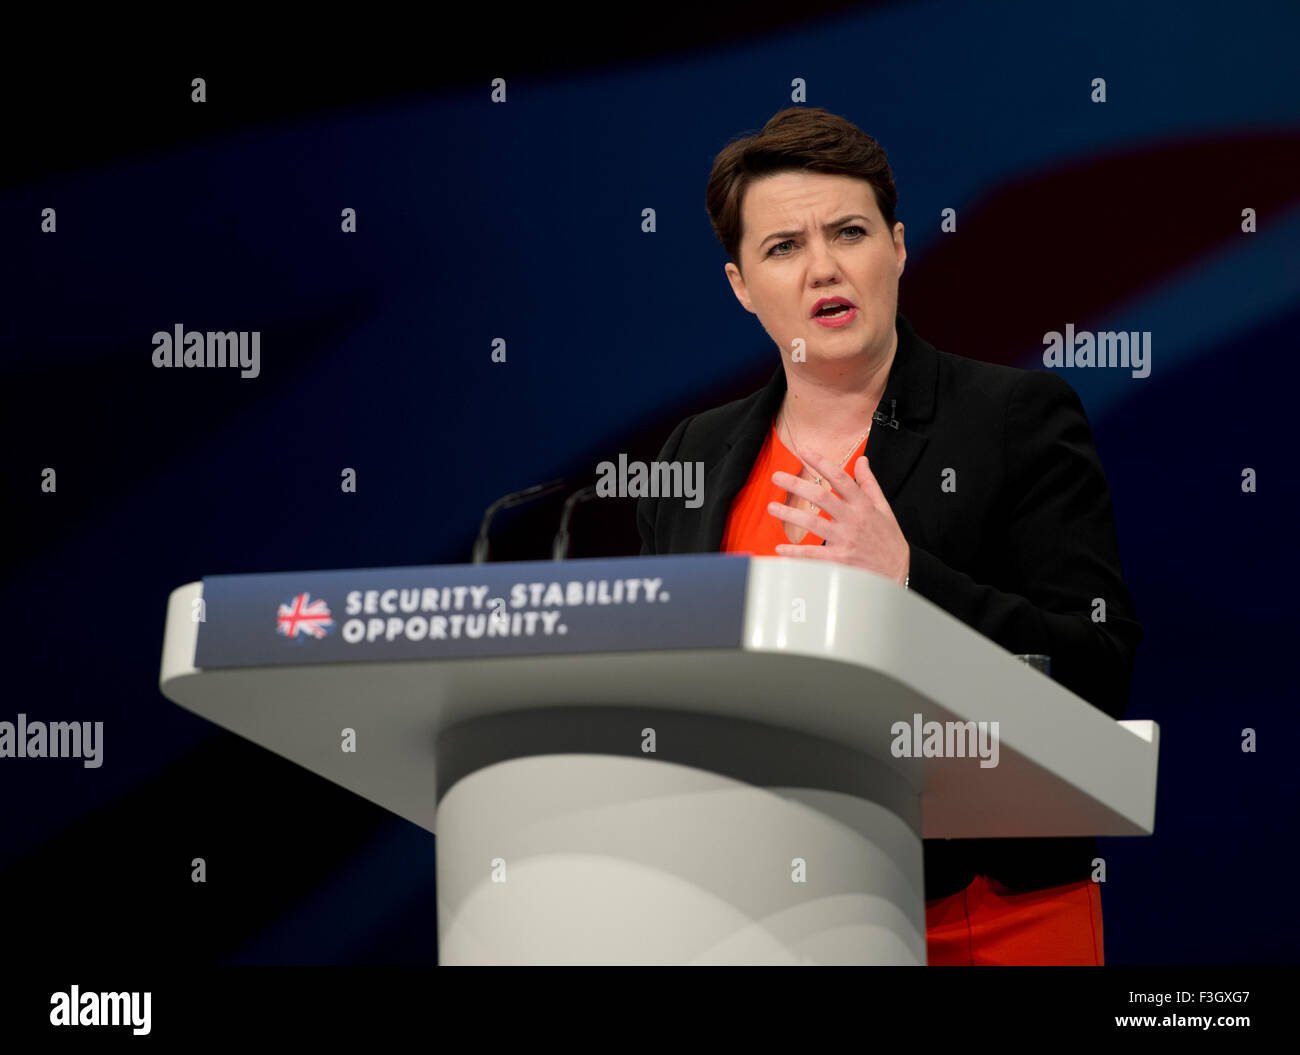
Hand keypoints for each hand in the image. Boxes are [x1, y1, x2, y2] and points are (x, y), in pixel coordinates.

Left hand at [768, 448, 909, 585]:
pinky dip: (795, 553)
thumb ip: (869, 483)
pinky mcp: (840, 561)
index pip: (840, 478)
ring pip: (813, 523)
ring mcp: (845, 540)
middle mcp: (853, 520)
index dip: (821, 463)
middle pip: (821, 497)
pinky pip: (813, 555)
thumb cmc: (888, 539)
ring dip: (789, 514)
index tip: (803, 451)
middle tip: (776, 477)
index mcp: (863, 505)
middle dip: (797, 485)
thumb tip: (862, 460)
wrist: (898, 572)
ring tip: (771, 507)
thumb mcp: (883, 508)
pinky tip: (779, 549)